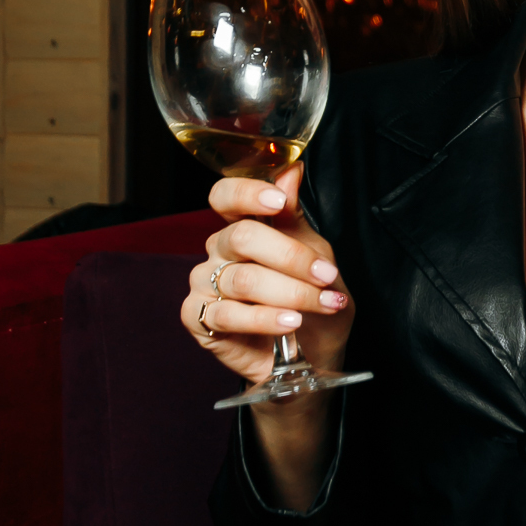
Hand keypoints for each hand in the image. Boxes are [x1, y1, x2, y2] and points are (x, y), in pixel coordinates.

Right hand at [181, 162, 354, 392]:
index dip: (247, 194)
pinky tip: (291, 323)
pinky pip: (227, 315)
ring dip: (290, 293)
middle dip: (291, 257)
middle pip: (242, 238)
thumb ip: (295, 218)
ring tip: (322, 305)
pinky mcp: (199, 319)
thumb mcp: (317, 256)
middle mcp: (219, 251)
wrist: (312, 354)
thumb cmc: (313, 300)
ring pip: (242, 280)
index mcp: (242, 227)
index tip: (277, 202)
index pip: (226, 196)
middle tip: (326, 276)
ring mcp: (205, 284)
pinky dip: (266, 319)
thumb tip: (291, 170)